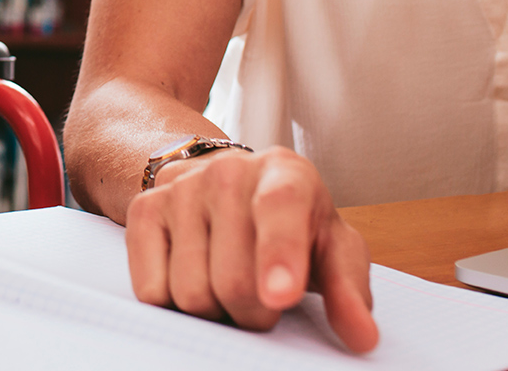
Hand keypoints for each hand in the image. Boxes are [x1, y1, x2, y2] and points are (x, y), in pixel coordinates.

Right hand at [123, 146, 377, 352]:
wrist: (229, 182)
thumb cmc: (292, 223)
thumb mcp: (331, 247)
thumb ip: (349, 291)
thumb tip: (362, 336)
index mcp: (286, 174)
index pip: (280, 209)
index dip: (279, 255)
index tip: (280, 296)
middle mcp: (228, 172)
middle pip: (233, 280)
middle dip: (253, 314)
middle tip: (264, 304)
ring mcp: (181, 189)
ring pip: (190, 293)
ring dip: (215, 312)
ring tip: (229, 288)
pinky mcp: (144, 210)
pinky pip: (151, 290)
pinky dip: (175, 305)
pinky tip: (196, 279)